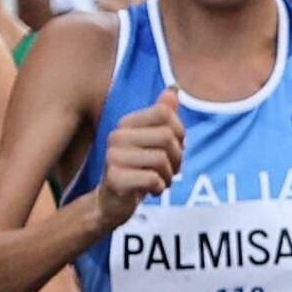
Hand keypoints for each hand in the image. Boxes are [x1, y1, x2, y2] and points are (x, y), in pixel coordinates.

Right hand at [95, 98, 185, 229]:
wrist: (112, 202)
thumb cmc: (137, 170)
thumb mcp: (152, 141)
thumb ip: (162, 115)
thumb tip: (174, 89)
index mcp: (126, 123)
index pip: (165, 113)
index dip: (179, 132)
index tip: (173, 147)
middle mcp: (116, 136)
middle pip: (166, 137)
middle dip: (177, 157)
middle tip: (170, 170)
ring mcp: (113, 157)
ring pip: (161, 159)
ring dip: (169, 176)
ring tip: (160, 180)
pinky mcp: (115, 179)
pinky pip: (152, 179)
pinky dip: (159, 188)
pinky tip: (151, 190)